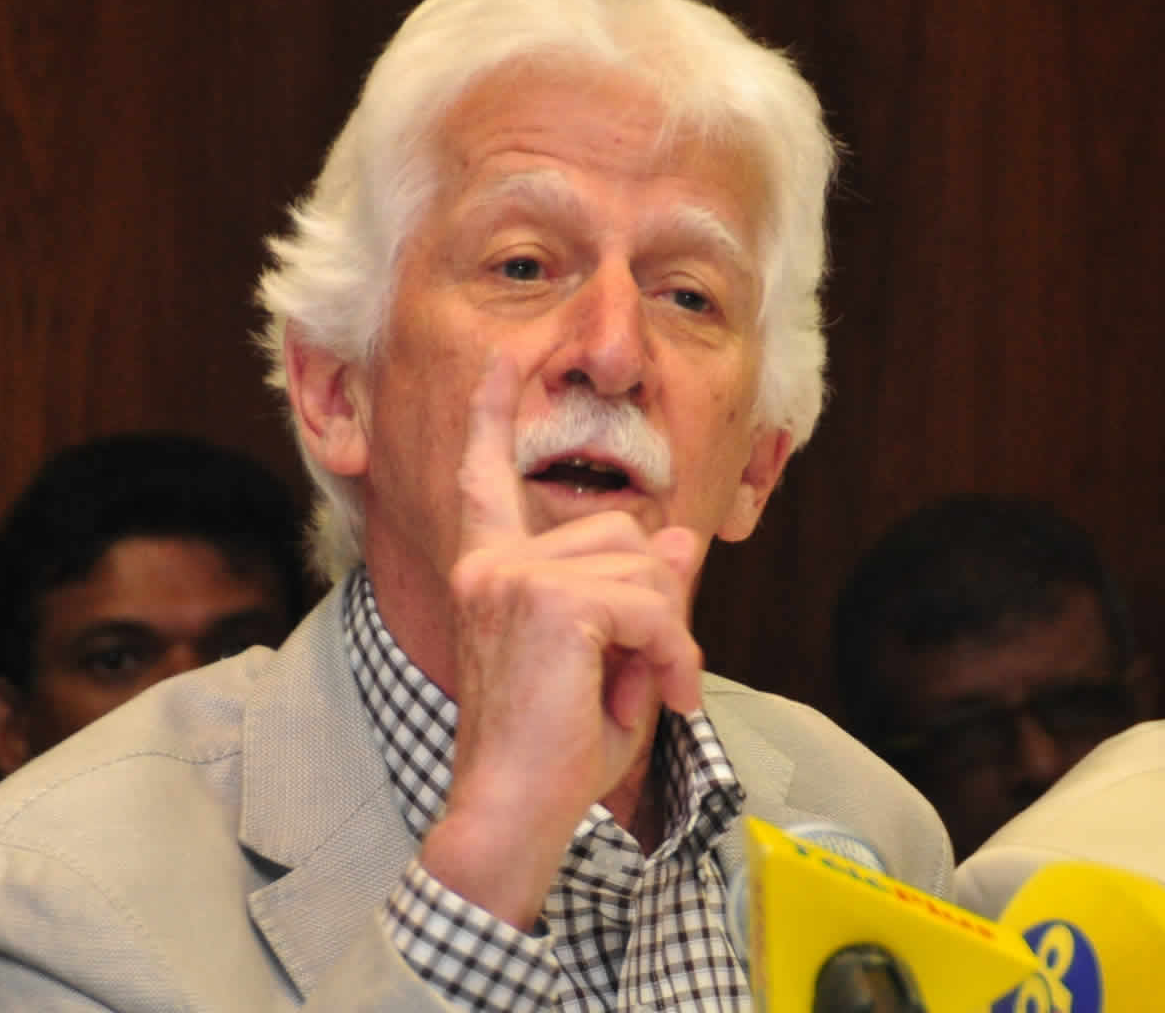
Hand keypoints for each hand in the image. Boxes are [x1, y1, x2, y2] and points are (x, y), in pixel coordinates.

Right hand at [417, 357, 702, 926]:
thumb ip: (636, 597)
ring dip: (670, 633)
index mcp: (489, 570)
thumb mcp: (606, 661)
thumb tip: (680, 539)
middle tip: (656, 671)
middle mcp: (491, 563)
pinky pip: (651, 604)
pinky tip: (664, 695)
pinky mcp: (551, 604)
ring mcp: (515, 579)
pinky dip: (675, 652)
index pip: (484, 475)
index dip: (492, 410)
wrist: (511, 809)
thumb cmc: (549, 752)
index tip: (502, 355)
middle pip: (620, 532)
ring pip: (644, 567)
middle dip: (658, 600)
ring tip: (655, 688)